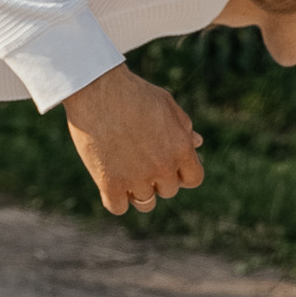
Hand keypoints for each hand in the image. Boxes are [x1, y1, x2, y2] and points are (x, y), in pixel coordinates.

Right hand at [63, 62, 206, 218]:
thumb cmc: (133, 92)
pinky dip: (115, 199)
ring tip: (125, 170)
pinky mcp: (109, 183)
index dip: (182, 173)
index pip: (193, 179)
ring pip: (144, 203)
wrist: (97, 89)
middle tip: (139, 157)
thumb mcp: (166, 104)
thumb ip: (184, 127)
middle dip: (157, 177)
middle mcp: (163, 167)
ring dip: (137, 190)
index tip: (167, 163)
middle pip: (168, 190)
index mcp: (181, 149)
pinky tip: (110, 182)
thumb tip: (198, 144)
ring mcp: (136, 178)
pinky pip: (118, 207)